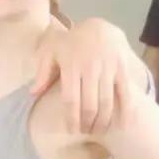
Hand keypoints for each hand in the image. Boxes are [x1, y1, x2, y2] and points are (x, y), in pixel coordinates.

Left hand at [31, 18, 134, 133]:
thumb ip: (42, 72)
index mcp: (71, 67)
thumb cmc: (69, 41)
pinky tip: (123, 125)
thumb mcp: (50, 51)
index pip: (71, 99)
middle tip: (85, 132)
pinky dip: (125, 110)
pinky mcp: (123, 69)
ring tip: (99, 131)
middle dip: (87, 122)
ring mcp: (108, 69)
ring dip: (103, 120)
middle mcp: (90, 69)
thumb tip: (32, 94)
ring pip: (107, 102)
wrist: (98, 26)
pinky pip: (125, 92)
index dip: (71, 118)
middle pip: (89, 104)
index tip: (72, 130)